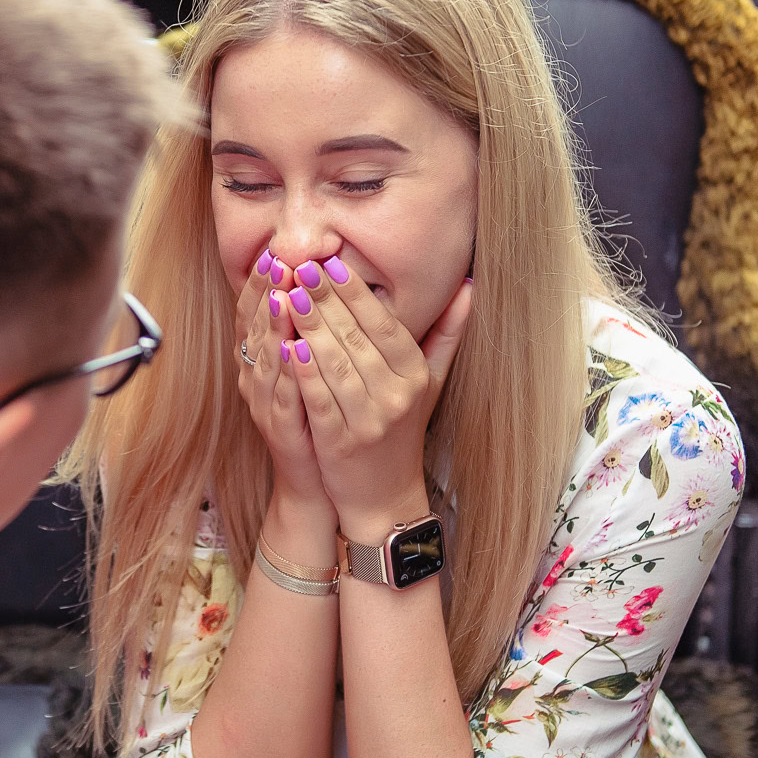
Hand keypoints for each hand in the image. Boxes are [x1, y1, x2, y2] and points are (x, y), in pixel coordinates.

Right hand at [236, 252, 327, 511]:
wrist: (317, 477)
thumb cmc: (319, 415)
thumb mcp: (314, 368)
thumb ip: (315, 329)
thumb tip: (327, 282)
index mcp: (262, 358)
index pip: (254, 311)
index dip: (261, 281)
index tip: (275, 251)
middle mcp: (256, 376)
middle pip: (252, 327)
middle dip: (265, 292)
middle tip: (277, 261)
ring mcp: (264, 404)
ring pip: (262, 359)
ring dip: (271, 327)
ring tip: (282, 296)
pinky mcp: (279, 430)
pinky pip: (280, 398)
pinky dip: (286, 374)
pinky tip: (294, 352)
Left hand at [281, 258, 471, 543]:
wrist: (383, 497)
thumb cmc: (401, 431)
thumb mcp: (429, 382)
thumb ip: (447, 333)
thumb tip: (469, 285)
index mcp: (414, 376)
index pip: (384, 323)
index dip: (356, 291)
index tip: (331, 260)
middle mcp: (397, 396)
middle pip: (357, 338)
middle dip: (326, 299)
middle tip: (301, 265)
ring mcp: (369, 421)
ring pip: (336, 364)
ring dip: (310, 327)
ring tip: (287, 294)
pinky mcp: (340, 442)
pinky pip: (320, 399)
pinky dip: (304, 372)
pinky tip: (288, 345)